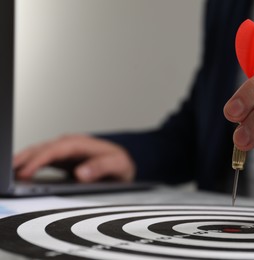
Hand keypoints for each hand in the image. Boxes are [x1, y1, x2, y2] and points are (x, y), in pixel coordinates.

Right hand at [13, 134, 135, 181]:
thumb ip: (101, 167)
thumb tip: (81, 173)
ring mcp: (65, 151)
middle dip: (24, 158)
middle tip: (8, 170)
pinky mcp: (62, 159)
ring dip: (23, 160)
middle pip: (43, 148)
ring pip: (39, 152)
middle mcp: (71, 145)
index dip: (39, 160)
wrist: (123, 163)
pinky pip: (42, 160)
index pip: (56, 149)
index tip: (26, 172)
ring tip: (9, 171)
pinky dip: (30, 165)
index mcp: (82, 143)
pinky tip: (21, 173)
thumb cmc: (120, 162)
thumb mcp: (118, 164)